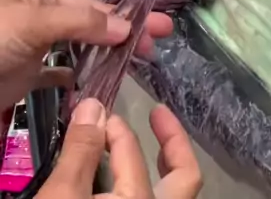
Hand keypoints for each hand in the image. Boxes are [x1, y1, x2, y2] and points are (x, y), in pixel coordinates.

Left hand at [0, 0, 172, 111]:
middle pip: (91, 25)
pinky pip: (60, 76)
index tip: (158, 27)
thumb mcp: (34, 23)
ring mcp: (34, 47)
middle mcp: (42, 17)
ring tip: (135, 66)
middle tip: (155, 47)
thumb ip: (80, 24)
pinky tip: (96, 87)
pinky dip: (80, 80)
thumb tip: (127, 27)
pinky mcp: (26, 77)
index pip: (93, 6)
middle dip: (123, 34)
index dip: (127, 16)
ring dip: (106, 56)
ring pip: (80, 49)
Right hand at [36, 99, 201, 198]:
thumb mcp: (62, 195)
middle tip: (158, 113)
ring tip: (140, 145)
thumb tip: (94, 106)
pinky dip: (142, 187)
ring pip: (172, 194)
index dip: (115, 127)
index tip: (96, 112)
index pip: (133, 152)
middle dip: (172, 140)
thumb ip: (81, 151)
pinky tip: (119, 182)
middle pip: (184, 175)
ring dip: (160, 166)